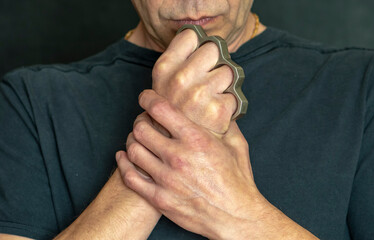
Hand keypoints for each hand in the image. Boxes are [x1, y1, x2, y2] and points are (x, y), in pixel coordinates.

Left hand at [117, 90, 256, 238]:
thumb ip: (225, 124)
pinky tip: (124, 157)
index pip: (160, 109)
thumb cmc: (238, 181)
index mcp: (196, 139)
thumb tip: (220, 109)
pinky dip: (123, 164)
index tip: (146, 98)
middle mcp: (178, 157)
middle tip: (143, 121)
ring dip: (131, 140)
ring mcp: (166, 179)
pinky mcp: (159, 198)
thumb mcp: (237, 145)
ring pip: (132, 151)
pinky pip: (130, 177)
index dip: (148, 98)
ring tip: (137, 139)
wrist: (236, 217)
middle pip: (141, 129)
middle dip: (139, 120)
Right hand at [152, 29, 236, 133]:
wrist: (178, 152)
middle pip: (213, 48)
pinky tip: (217, 113)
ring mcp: (199, 95)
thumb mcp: (164, 86)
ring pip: (228, 71)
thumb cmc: (174, 115)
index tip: (198, 58)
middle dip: (214, 62)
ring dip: (224, 84)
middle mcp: (180, 79)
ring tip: (211, 98)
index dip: (197, 46)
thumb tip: (199, 39)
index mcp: (164, 69)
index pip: (191, 35)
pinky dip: (230, 104)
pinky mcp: (217, 111)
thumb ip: (177, 63)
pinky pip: (235, 94)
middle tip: (207, 79)